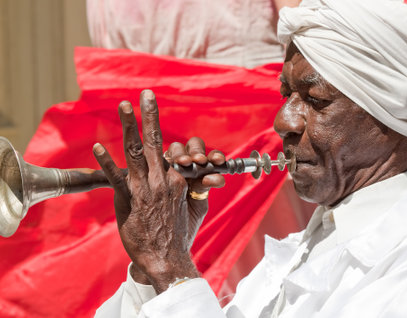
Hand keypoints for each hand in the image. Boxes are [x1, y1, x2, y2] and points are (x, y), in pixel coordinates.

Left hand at [92, 90, 224, 292]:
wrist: (168, 259)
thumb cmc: (182, 234)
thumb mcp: (198, 208)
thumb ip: (197, 188)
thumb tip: (201, 178)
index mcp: (178, 180)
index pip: (174, 151)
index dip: (172, 143)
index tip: (167, 141)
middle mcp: (163, 178)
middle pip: (155, 141)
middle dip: (150, 115)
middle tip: (146, 94)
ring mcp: (145, 188)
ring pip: (137, 150)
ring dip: (130, 125)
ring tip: (124, 104)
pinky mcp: (128, 200)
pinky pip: (116, 177)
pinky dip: (107, 161)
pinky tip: (97, 146)